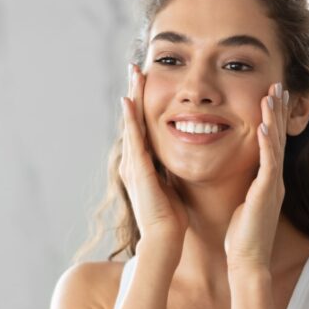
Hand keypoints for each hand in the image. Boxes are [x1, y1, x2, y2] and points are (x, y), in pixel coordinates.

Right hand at [119, 64, 187, 254]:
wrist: (164, 241)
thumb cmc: (171, 220)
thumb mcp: (171, 187)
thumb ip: (169, 171)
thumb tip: (178, 158)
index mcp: (143, 165)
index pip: (142, 127)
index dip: (143, 103)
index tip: (146, 81)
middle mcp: (134, 162)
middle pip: (133, 119)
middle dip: (134, 92)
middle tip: (135, 67)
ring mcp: (133, 166)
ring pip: (131, 124)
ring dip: (132, 97)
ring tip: (133, 74)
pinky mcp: (138, 171)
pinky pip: (134, 139)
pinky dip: (131, 119)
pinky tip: (130, 101)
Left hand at [224, 82, 289, 272]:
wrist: (247, 261)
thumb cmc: (241, 237)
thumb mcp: (242, 204)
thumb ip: (244, 188)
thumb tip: (235, 176)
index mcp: (267, 181)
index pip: (271, 143)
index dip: (272, 119)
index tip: (269, 95)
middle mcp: (274, 180)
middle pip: (278, 137)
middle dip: (278, 110)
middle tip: (278, 84)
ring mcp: (272, 186)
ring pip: (277, 145)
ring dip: (274, 119)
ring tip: (273, 94)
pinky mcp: (266, 195)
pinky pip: (269, 165)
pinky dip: (268, 145)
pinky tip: (265, 126)